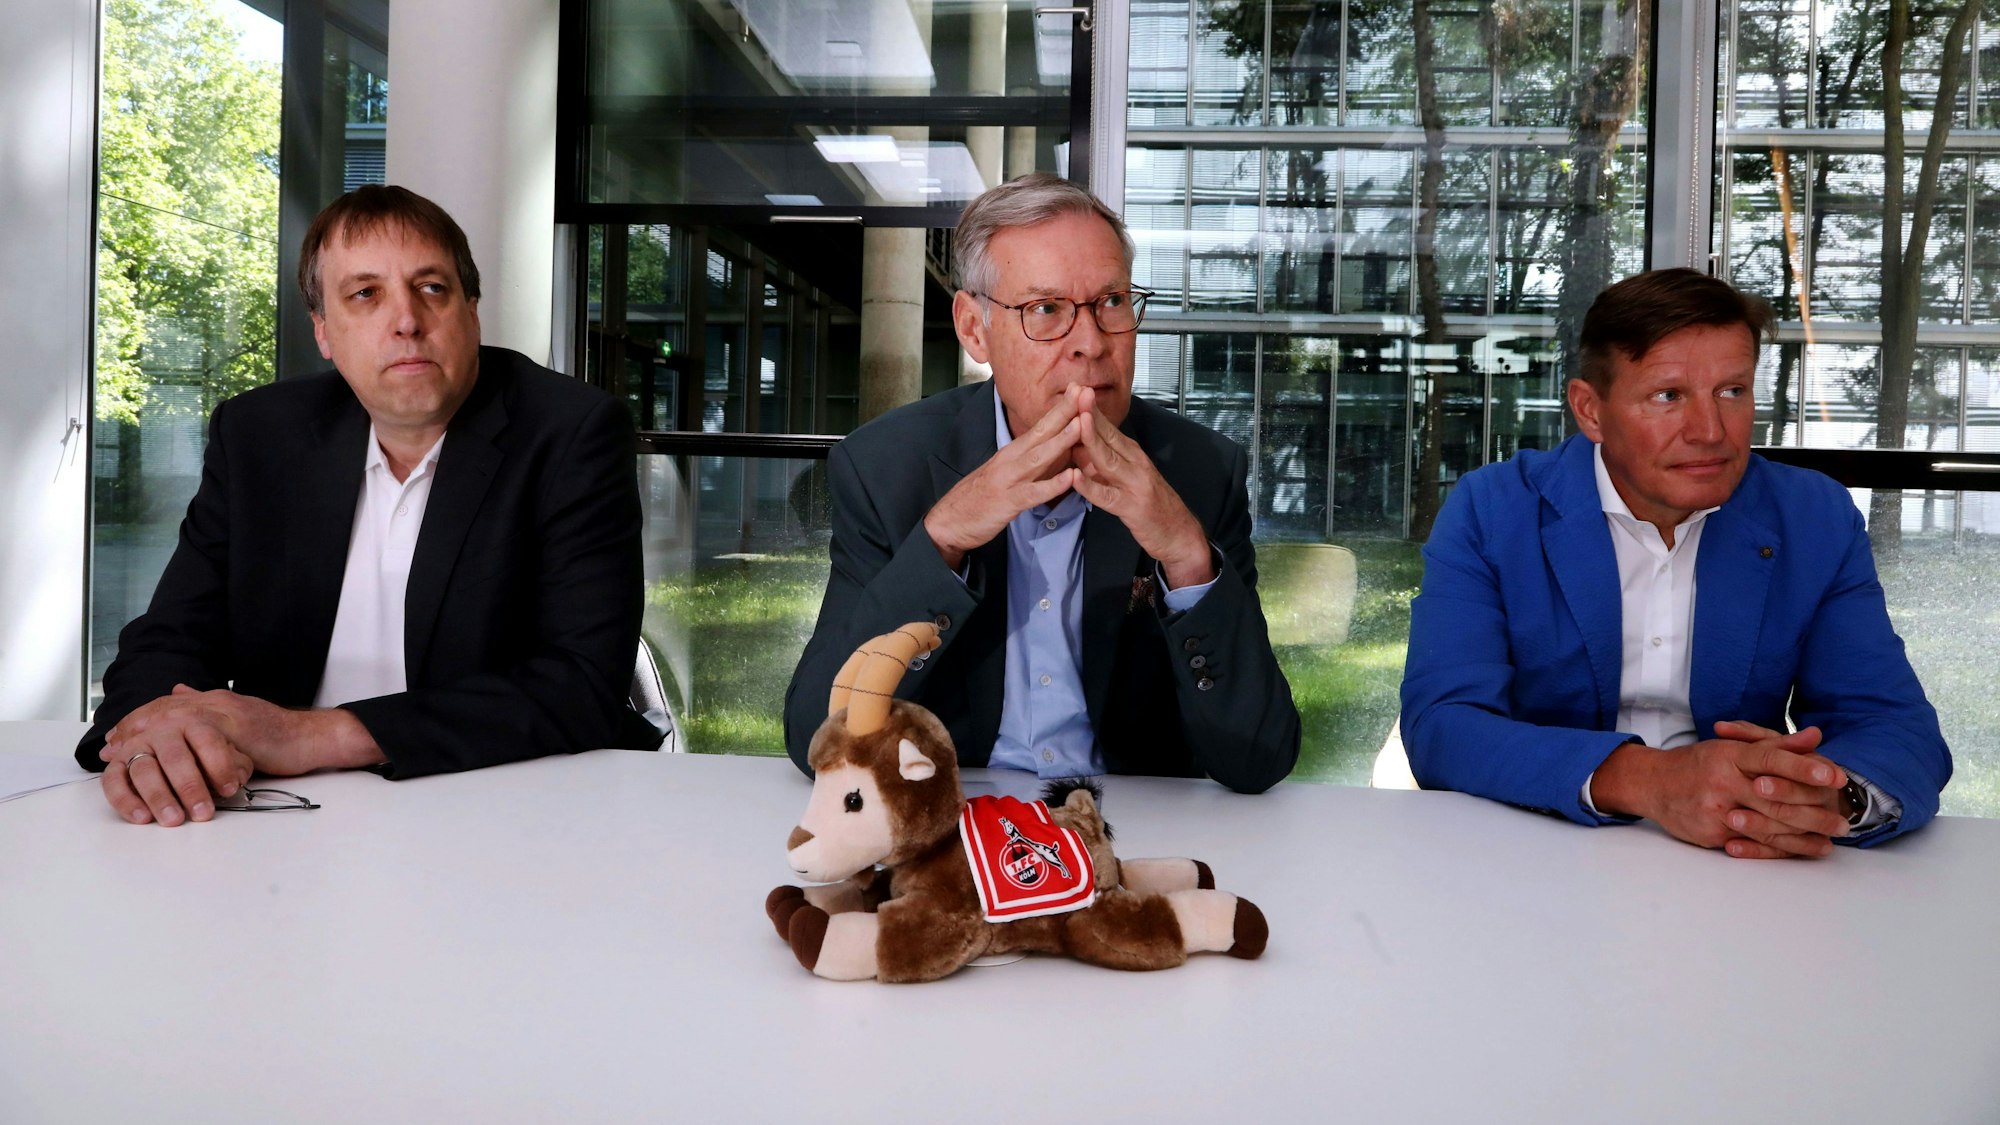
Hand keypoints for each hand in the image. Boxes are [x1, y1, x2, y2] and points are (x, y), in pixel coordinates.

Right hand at [97, 702, 252, 826]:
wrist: (175, 744)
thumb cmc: (205, 754)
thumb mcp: (229, 751)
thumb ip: (237, 761)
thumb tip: (239, 775)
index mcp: (192, 723)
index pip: (207, 740)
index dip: (220, 765)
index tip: (230, 789)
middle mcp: (162, 731)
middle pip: (174, 757)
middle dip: (190, 787)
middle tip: (202, 812)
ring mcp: (137, 747)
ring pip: (144, 770)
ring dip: (159, 797)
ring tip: (174, 819)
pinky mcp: (117, 765)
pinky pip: (114, 782)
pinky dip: (126, 801)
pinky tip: (143, 817)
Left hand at [98, 685, 383, 825]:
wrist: (312, 738)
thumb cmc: (276, 737)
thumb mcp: (237, 720)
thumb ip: (207, 711)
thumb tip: (177, 693)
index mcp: (211, 701)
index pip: (162, 707)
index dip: (134, 724)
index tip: (113, 743)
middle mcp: (213, 701)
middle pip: (159, 712)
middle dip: (132, 734)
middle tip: (111, 755)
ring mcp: (225, 712)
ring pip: (174, 727)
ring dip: (153, 751)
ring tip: (134, 769)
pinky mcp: (236, 727)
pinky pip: (200, 743)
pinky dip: (182, 761)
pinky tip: (164, 774)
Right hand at [923, 388, 1081, 569]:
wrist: (950, 521)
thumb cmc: (980, 497)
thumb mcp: (1007, 473)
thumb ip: (1031, 463)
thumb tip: (1058, 452)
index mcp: (1012, 452)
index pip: (1040, 425)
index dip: (1060, 407)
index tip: (1079, 388)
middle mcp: (1010, 460)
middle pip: (1041, 432)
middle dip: (1064, 411)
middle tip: (1085, 391)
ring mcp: (1009, 480)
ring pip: (1039, 457)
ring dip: (1061, 440)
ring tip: (1082, 424)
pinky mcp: (1008, 502)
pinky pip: (1034, 492)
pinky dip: (1052, 485)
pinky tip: (1070, 478)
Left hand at [1070, 387, 1214, 588]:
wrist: (1179, 533)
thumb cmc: (1149, 503)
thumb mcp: (1126, 476)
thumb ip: (1103, 462)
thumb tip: (1075, 446)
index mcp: (1132, 454)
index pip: (1108, 427)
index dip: (1091, 409)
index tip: (1075, 389)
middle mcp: (1135, 464)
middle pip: (1109, 436)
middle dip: (1090, 414)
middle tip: (1075, 392)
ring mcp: (1134, 484)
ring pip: (1108, 459)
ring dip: (1092, 440)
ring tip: (1076, 422)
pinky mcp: (1131, 508)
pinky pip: (1107, 496)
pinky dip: (1090, 487)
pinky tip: (1075, 478)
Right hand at [1592, 731, 1848, 859]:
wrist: (1652, 784)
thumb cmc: (1698, 763)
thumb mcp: (1732, 746)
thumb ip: (1776, 744)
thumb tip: (1815, 737)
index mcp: (1729, 755)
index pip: (1771, 759)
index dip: (1804, 767)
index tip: (1834, 775)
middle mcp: (1722, 782)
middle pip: (1774, 798)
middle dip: (1814, 811)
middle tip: (1844, 820)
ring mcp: (1716, 810)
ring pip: (1766, 826)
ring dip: (1804, 835)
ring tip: (1832, 838)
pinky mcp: (1711, 833)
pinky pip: (1751, 843)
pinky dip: (1781, 848)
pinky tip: (1805, 849)